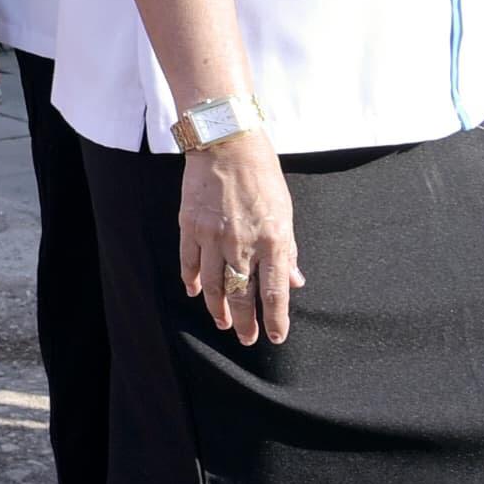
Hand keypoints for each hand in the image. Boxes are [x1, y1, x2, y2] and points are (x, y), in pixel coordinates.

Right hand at [174, 136, 301, 344]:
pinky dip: (193, 280)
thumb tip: (294, 282)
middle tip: (246, 339)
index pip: (274, 292)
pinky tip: (195, 292)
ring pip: (213, 285)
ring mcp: (212, 236)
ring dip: (217, 308)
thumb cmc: (262, 177)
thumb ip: (288, 251)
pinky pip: (190, 262)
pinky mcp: (190, 226)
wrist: (227, 145)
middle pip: (241, 294)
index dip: (274, 319)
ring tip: (222, 323)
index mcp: (273, 241)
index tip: (275, 337)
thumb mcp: (285, 214)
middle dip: (245, 322)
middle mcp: (242, 243)